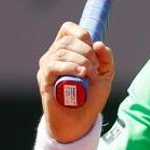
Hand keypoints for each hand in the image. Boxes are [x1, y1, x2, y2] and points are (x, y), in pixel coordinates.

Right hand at [37, 21, 114, 142]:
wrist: (80, 120)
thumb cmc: (90, 96)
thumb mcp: (105, 74)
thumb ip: (106, 57)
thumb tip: (98, 43)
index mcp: (67, 50)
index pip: (68, 29)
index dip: (82, 33)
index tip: (93, 47)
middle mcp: (53, 55)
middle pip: (67, 40)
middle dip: (87, 51)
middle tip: (96, 67)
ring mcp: (47, 67)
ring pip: (62, 51)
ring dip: (82, 60)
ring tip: (91, 74)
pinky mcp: (43, 80)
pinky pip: (53, 66)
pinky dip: (70, 67)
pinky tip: (82, 73)